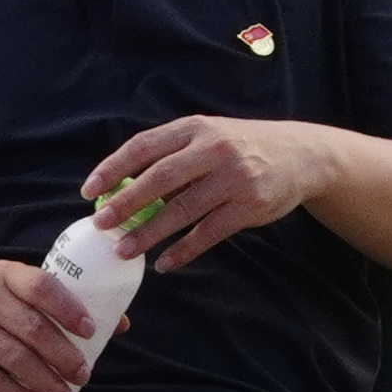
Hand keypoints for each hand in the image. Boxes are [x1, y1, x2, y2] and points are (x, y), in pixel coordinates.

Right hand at [0, 256, 105, 391]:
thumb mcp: (13, 291)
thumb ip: (58, 303)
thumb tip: (120, 324)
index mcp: (4, 274)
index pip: (41, 286)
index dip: (69, 309)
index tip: (91, 332)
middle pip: (33, 330)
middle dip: (65, 357)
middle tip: (85, 376)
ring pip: (17, 361)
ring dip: (48, 385)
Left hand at [80, 115, 344, 271]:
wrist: (301, 155)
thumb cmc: (242, 147)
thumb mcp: (210, 135)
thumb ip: (173, 154)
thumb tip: (123, 187)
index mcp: (195, 128)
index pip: (144, 146)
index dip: (113, 168)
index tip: (89, 191)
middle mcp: (214, 149)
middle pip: (160, 178)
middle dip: (126, 203)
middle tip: (100, 224)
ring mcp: (233, 179)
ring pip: (182, 210)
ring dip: (150, 232)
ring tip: (125, 250)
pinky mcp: (249, 207)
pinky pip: (209, 233)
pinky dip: (184, 250)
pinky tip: (165, 263)